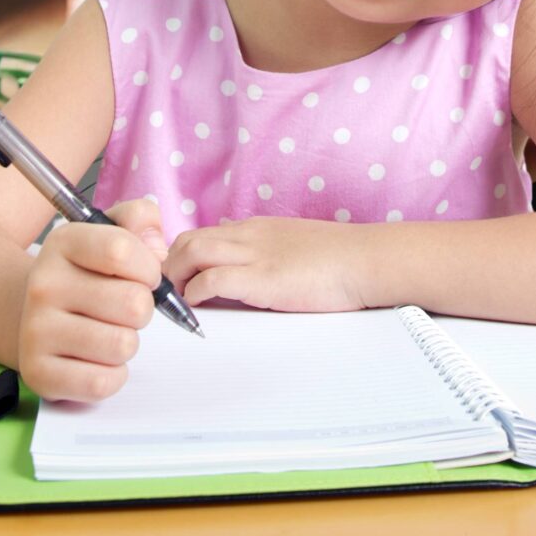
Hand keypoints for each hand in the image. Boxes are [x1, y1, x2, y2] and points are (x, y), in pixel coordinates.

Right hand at [17, 199, 166, 401]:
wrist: (33, 314)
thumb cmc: (88, 273)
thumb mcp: (110, 231)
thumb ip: (141, 219)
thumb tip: (157, 249)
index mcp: (63, 243)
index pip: (122, 251)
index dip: (149, 267)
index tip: (146, 274)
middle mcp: (43, 284)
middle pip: (134, 303)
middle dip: (143, 308)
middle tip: (125, 307)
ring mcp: (35, 331)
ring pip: (124, 345)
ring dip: (128, 341)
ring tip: (108, 330)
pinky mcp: (38, 373)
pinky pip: (104, 382)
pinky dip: (113, 374)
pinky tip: (97, 358)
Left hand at [163, 217, 373, 312]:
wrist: (367, 259)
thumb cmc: (340, 260)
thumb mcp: (294, 248)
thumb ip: (268, 255)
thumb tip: (248, 276)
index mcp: (257, 228)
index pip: (203, 233)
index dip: (183, 257)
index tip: (178, 279)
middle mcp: (249, 235)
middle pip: (187, 238)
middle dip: (169, 265)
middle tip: (168, 293)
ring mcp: (255, 254)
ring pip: (192, 251)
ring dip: (176, 276)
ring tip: (177, 301)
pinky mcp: (263, 278)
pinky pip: (213, 279)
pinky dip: (196, 292)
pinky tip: (197, 307)